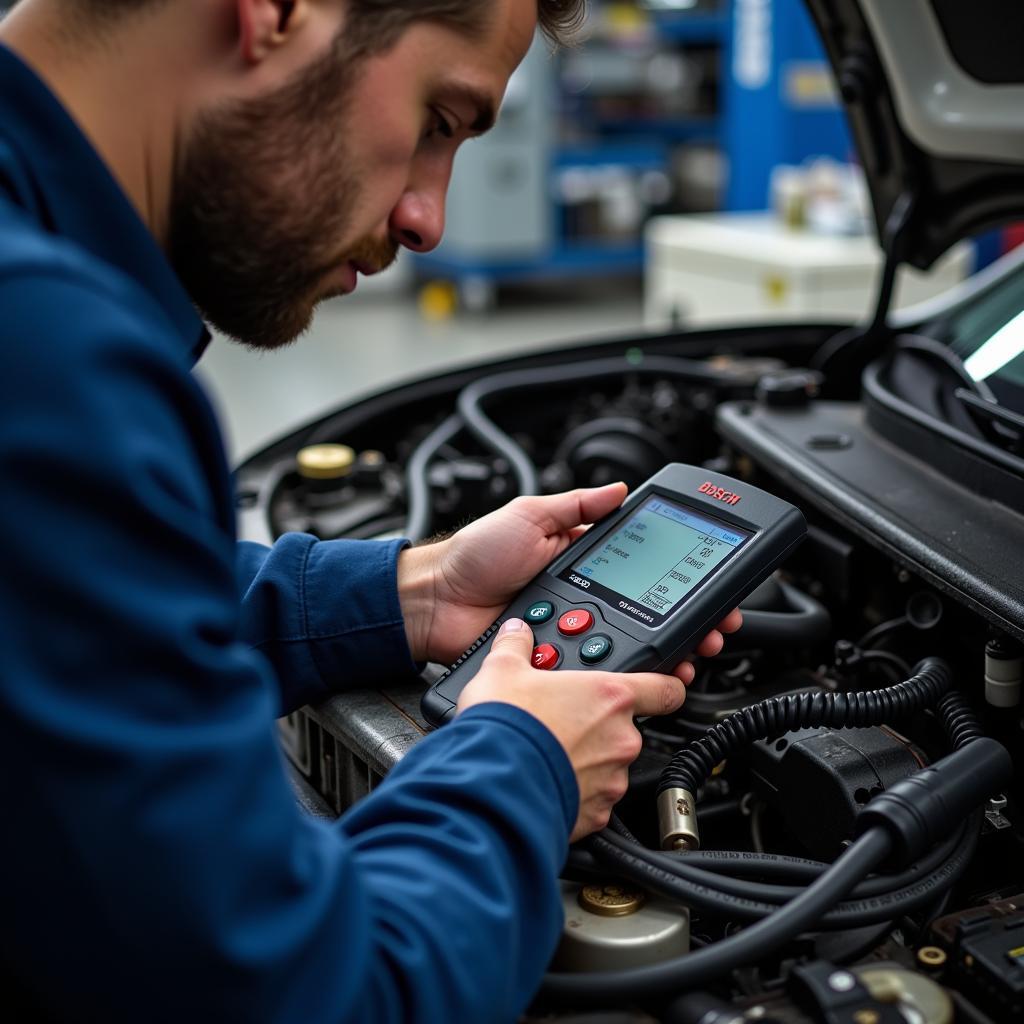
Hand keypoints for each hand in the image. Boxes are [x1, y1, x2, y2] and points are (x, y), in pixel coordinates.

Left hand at [398, 482, 742, 672]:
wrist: (436, 600)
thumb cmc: (474, 553)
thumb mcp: (529, 514)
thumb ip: (576, 505)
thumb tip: (620, 489)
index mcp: (582, 558)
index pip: (644, 566)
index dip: (681, 578)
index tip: (711, 589)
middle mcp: (585, 596)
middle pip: (649, 612)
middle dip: (688, 622)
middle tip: (714, 629)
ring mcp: (573, 629)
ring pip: (630, 645)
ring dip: (666, 651)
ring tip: (693, 653)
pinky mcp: (557, 660)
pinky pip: (595, 668)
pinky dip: (623, 672)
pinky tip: (649, 674)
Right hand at [457, 618, 686, 840]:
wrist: (492, 785)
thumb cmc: (507, 727)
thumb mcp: (502, 670)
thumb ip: (516, 647)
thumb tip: (516, 634)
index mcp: (610, 696)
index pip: (666, 688)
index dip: (669, 684)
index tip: (667, 685)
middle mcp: (621, 738)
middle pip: (625, 727)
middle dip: (597, 726)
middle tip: (562, 722)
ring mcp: (612, 779)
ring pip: (609, 765)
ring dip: (586, 759)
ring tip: (548, 754)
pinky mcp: (598, 814)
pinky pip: (593, 798)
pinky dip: (576, 791)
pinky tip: (546, 780)